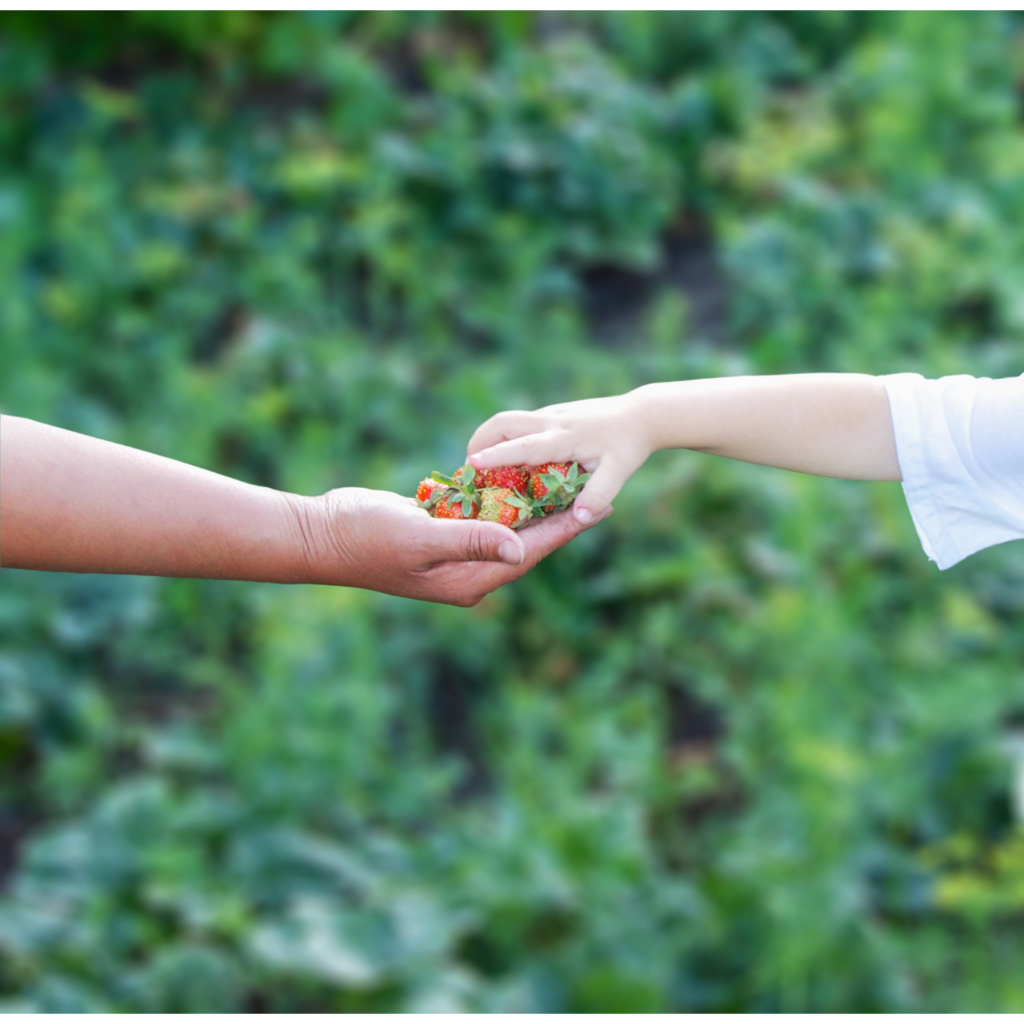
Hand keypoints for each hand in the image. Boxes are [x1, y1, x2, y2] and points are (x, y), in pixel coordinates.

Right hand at [296, 487, 609, 605]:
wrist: (321, 533)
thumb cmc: (366, 538)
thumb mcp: (419, 538)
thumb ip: (470, 539)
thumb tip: (519, 546)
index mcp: (467, 579)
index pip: (528, 554)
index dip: (565, 531)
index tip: (598, 510)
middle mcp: (465, 569)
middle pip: (524, 542)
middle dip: (558, 518)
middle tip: (595, 494)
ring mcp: (451, 551)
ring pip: (503, 526)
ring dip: (531, 505)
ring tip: (565, 482)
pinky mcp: (436, 530)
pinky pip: (477, 514)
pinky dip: (498, 496)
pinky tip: (518, 477)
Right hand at [466, 392, 653, 522]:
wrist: (641, 414)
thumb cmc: (628, 446)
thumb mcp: (617, 473)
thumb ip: (597, 495)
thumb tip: (581, 517)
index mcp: (563, 438)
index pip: (523, 446)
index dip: (496, 455)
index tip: (471, 463)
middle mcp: (550, 422)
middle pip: (503, 423)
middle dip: (479, 442)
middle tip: (467, 471)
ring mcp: (548, 415)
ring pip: (506, 420)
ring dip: (487, 439)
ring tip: (479, 467)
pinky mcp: (550, 414)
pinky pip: (518, 424)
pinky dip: (502, 438)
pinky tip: (504, 459)